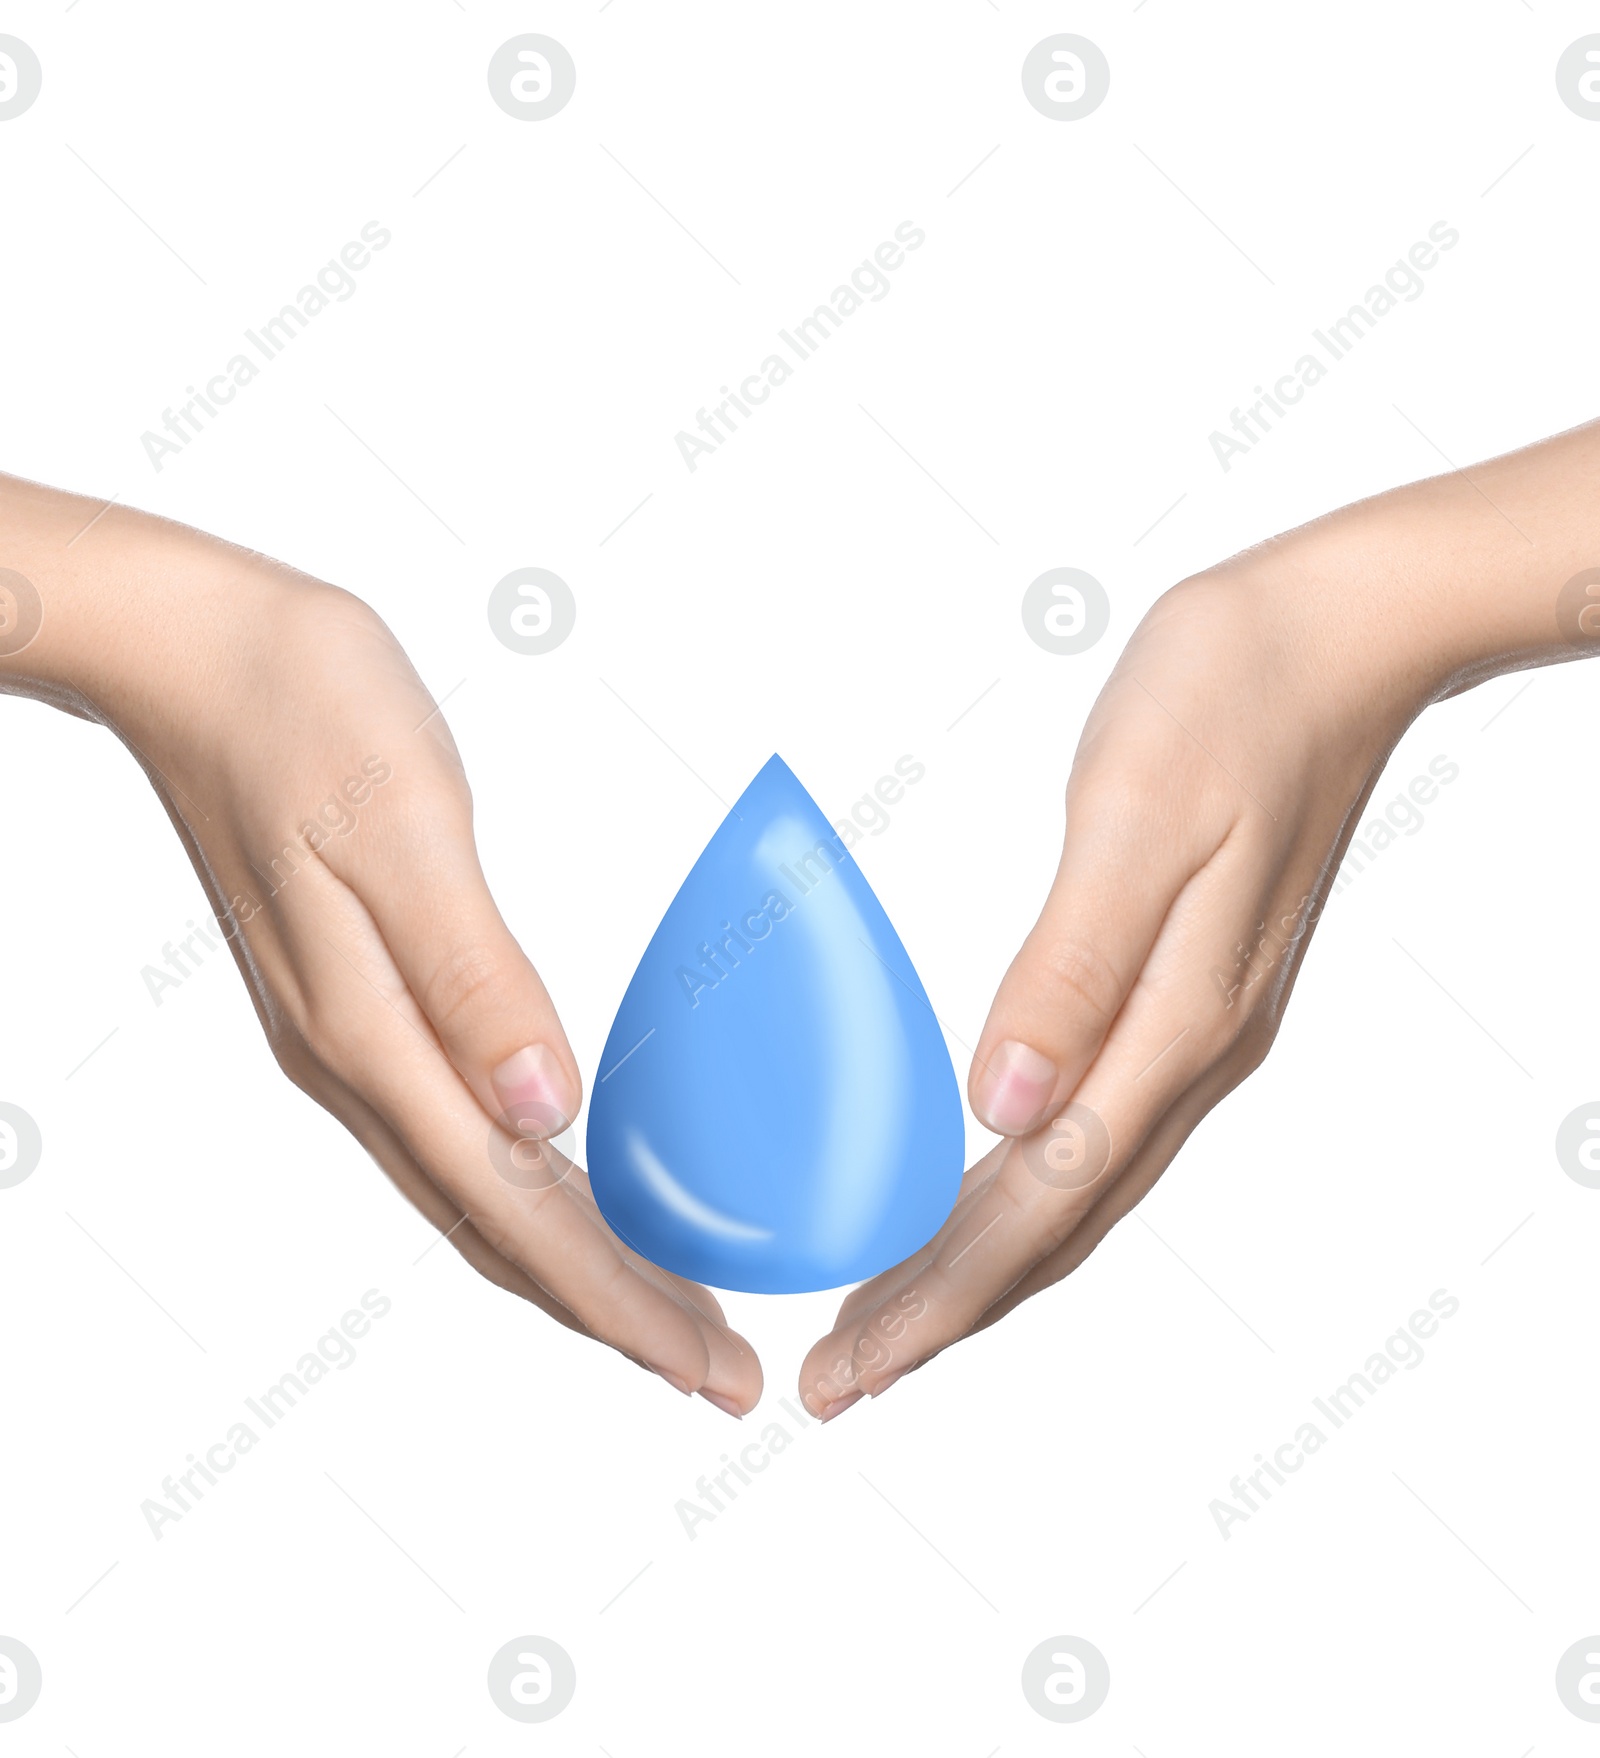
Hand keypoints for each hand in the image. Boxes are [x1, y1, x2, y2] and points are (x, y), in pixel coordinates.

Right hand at [0, 474, 759, 1416]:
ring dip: (574, 1266)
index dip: (614, 1298)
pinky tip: (571, 1198)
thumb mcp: (402, 821)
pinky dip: (530, 1199)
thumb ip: (473, 974)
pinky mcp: (358, 1006)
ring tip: (664, 1313)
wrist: (195, 655)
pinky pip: (456, 1141)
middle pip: (501, 1231)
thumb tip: (547, 1114)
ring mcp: (349, 1040)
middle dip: (613, 1312)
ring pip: (477, 1197)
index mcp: (372, 1031)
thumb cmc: (304, 710)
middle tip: (715, 1373)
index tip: (702, 1364)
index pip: (515, 1209)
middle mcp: (356, 1060)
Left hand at [799, 420, 1599, 1417]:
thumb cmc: (1230, 696)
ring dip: (982, 1267)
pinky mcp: (1186, 995)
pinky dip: (1024, 1197)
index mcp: (1170, 1020)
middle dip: (942, 1310)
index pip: (1035, 1200)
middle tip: (841, 1379)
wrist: (1337, 636)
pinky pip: (1094, 1136)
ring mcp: (1194, 1029)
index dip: (937, 1294)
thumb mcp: (1139, 814)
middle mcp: (1187, 1050)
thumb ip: (1071, 966)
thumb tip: (999, 1109)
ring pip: (1074, 1192)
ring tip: (894, 1319)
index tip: (850, 1366)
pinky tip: (985, 1197)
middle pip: (1052, 1225)